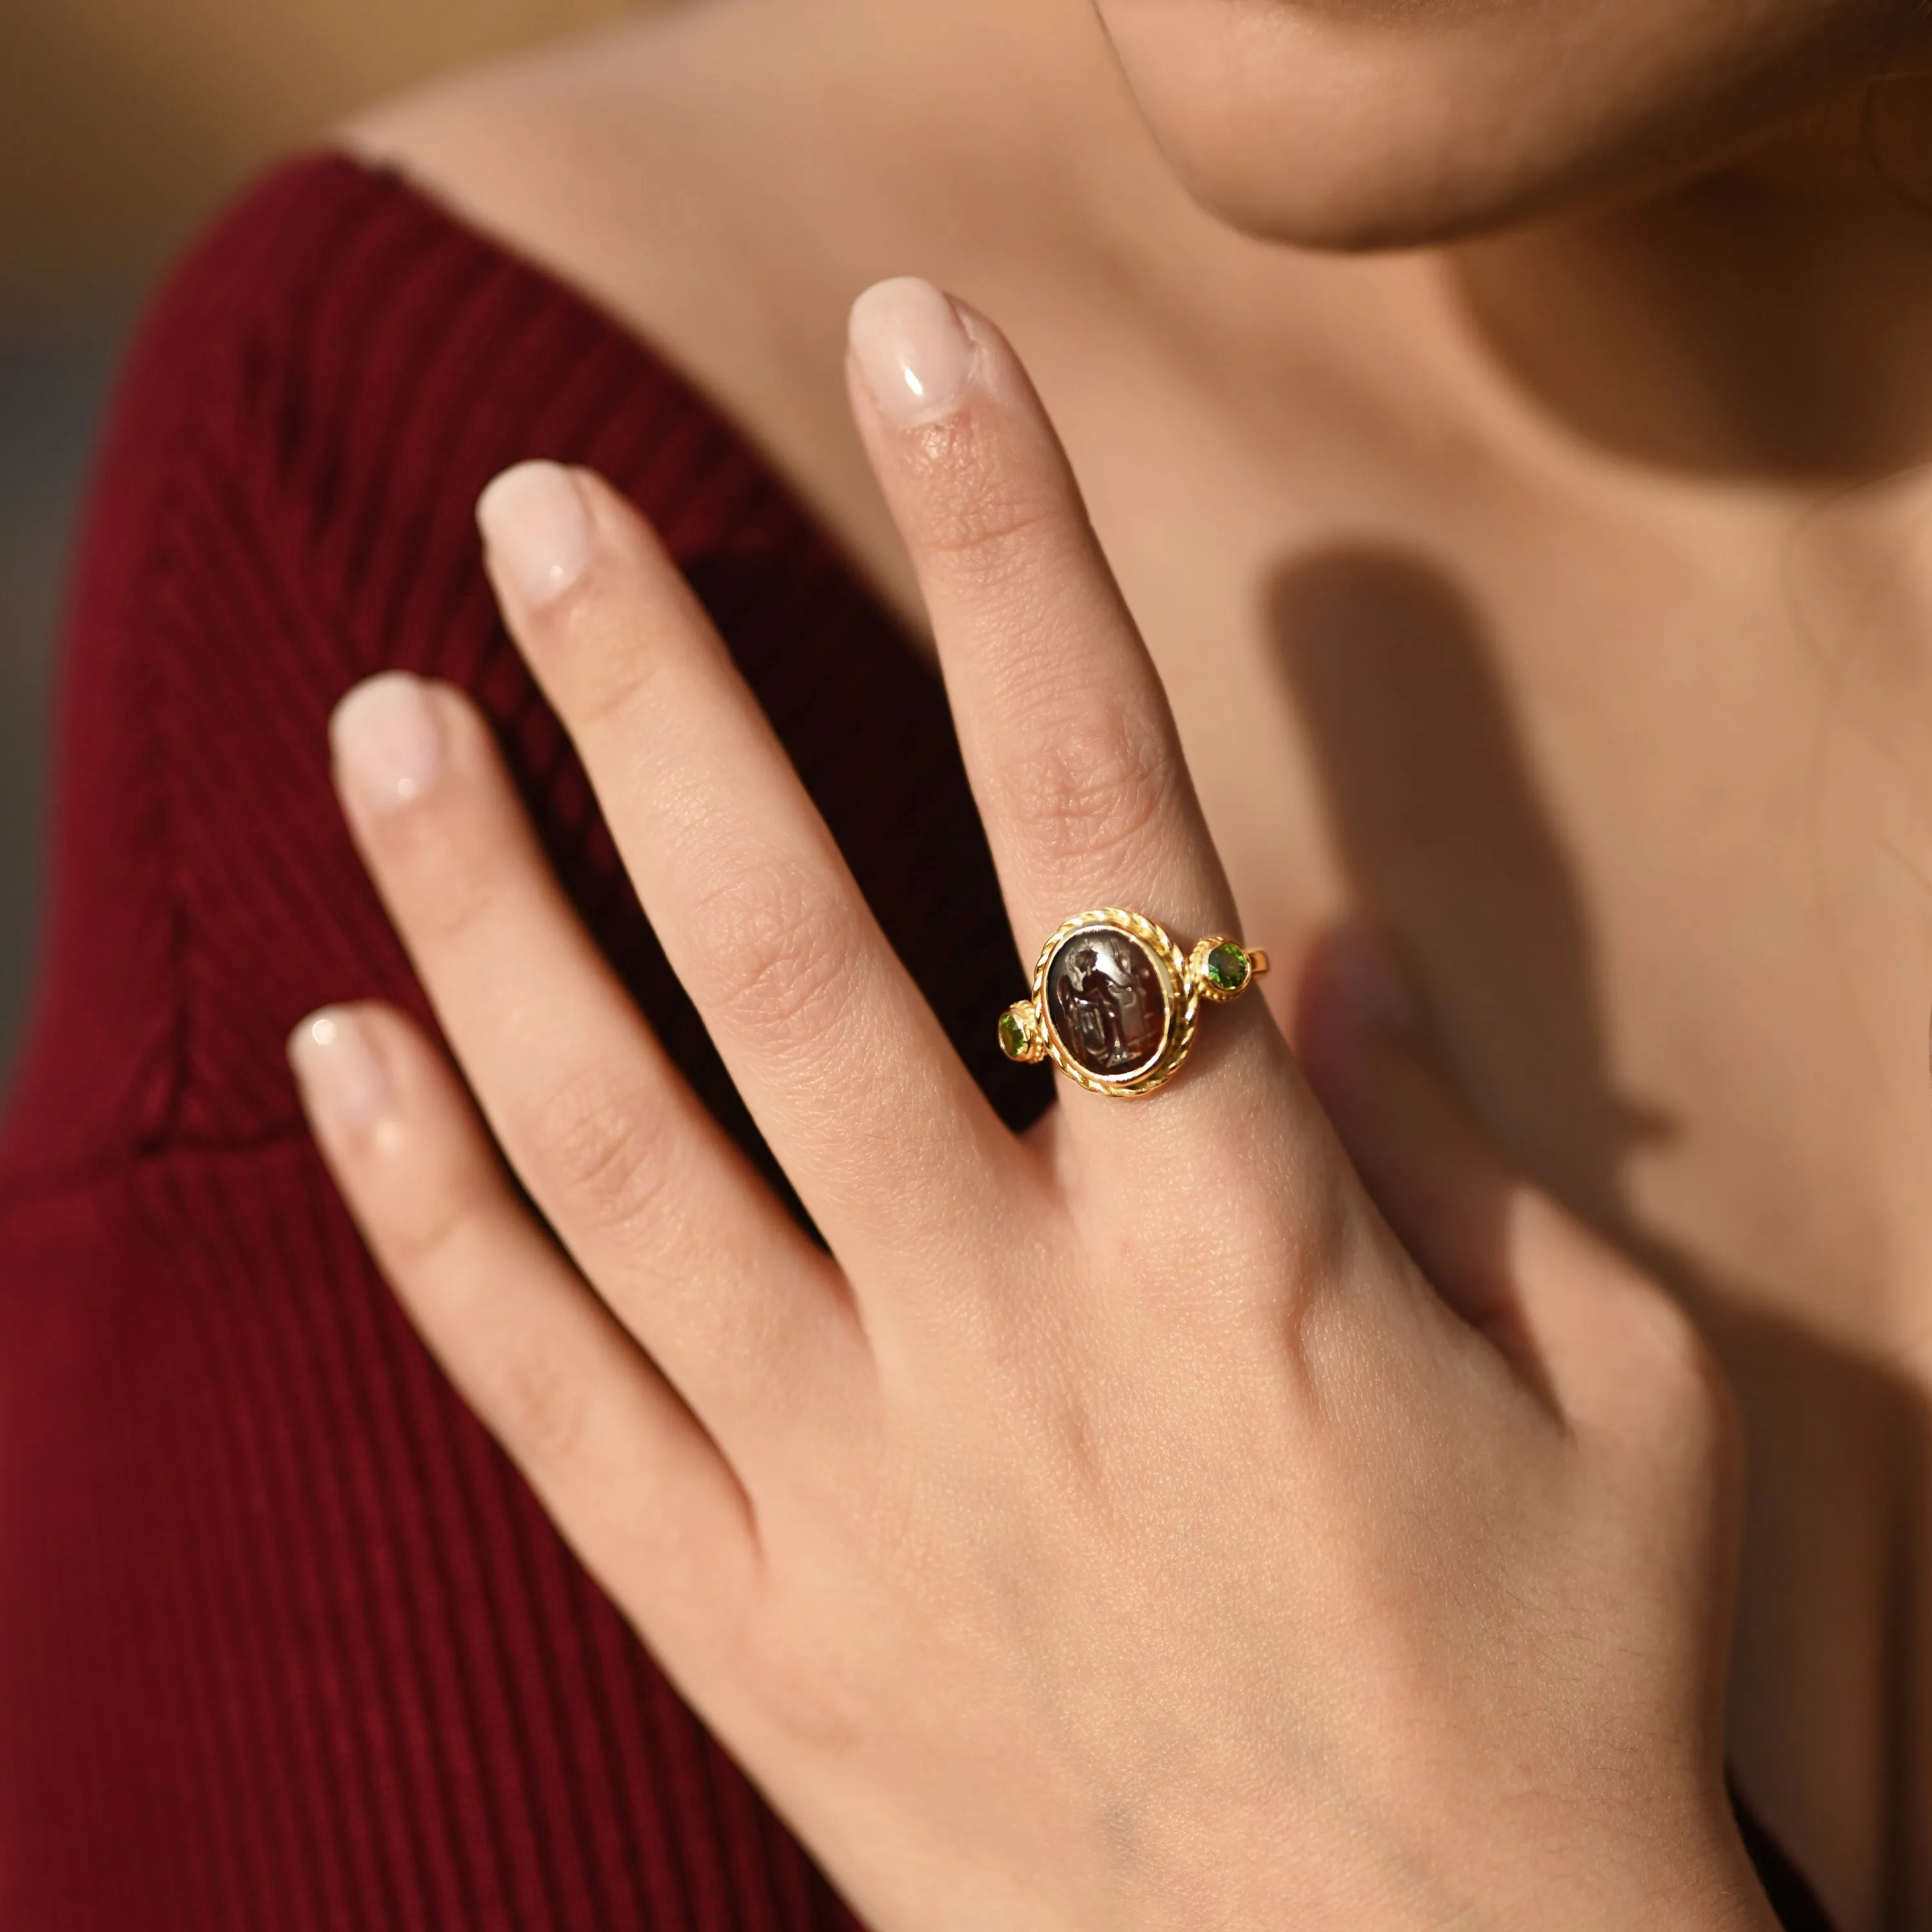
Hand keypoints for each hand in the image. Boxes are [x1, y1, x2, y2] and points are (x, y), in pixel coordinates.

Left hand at [290, 277, 1773, 1931]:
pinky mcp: (752, 1639)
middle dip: (655, 700)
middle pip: (785, 955)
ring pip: (609, 1152)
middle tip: (535, 504)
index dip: (1019, 552)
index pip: (1106, 822)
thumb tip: (1309, 948)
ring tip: (383, 717)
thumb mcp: (1623, 1405)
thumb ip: (1456, 1152)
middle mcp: (1008, 1350)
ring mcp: (851, 1500)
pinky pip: (546, 1397)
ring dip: (482, 916)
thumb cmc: (1556, 1704)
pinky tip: (338, 1043)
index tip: (934, 351)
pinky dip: (430, 1213)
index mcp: (1246, 1262)